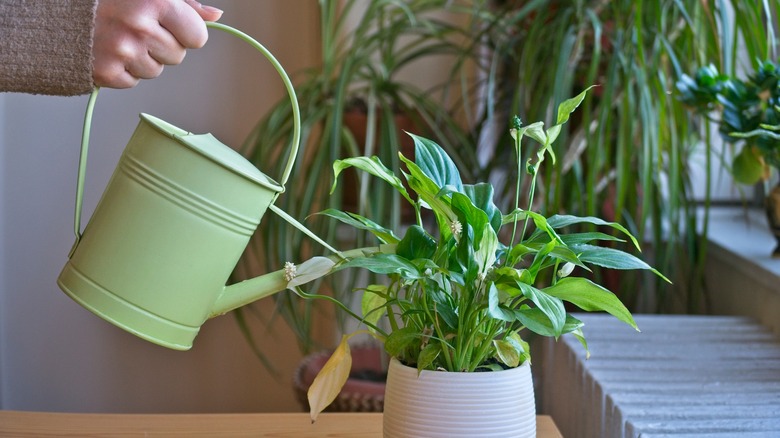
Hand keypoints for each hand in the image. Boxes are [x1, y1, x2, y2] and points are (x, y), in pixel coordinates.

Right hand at [92, 0, 222, 88]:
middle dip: (163, 46)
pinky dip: (123, 70)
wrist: (55, 15)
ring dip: (143, 58)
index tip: (170, 25)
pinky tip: (108, 50)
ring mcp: (123, 51)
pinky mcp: (108, 72)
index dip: (186, 33)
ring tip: (120, 38)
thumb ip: (185, 4)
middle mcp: (140, 26)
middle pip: (178, 56)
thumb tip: (215, 16)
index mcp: (155, 1)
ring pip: (157, 70)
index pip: (198, 36)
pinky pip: (134, 81)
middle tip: (137, 30)